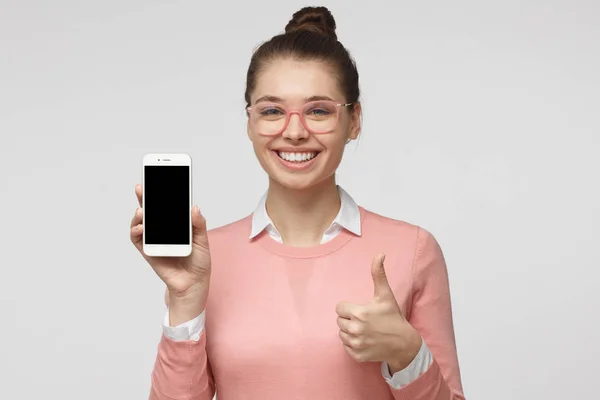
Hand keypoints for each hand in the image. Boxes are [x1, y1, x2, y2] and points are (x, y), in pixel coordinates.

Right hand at [129, 184, 210, 308]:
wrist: (194, 283)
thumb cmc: (199, 261)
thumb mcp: (203, 240)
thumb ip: (198, 224)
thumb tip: (194, 207)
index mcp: (176, 224)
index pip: (167, 205)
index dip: (161, 192)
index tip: (158, 178)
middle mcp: (163, 229)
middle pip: (151, 210)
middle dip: (145, 197)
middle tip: (142, 186)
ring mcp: (154, 239)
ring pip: (141, 222)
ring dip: (139, 214)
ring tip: (142, 210)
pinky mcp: (148, 251)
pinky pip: (137, 239)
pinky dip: (136, 231)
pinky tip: (141, 227)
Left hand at [335, 253, 421, 373]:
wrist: (403, 344)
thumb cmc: (393, 317)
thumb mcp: (385, 295)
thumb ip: (378, 274)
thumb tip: (379, 254)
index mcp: (359, 313)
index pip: (339, 308)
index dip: (349, 308)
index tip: (361, 310)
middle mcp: (355, 329)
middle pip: (339, 321)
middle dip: (350, 319)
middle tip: (365, 320)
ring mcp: (356, 344)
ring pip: (341, 333)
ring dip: (350, 331)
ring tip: (365, 330)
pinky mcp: (356, 355)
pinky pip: (345, 346)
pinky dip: (352, 344)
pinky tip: (365, 340)